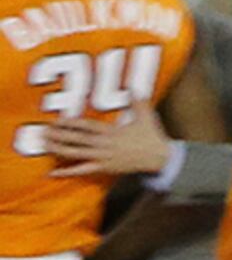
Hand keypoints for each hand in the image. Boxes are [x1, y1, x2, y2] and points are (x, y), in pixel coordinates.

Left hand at [49, 109, 169, 181]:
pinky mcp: (103, 168)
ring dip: (58, 150)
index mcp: (112, 132)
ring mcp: (102, 158)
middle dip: (60, 135)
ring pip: (76, 154)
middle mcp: (104, 145)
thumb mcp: (146, 116)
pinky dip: (67, 172)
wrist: (159, 158)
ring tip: (44, 145)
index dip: (72, 123)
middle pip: (77, 140)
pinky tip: (53, 172)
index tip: (58, 120)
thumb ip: (138, 101)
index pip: (87, 127)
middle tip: (43, 131)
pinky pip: (82, 171)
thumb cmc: (152, 137)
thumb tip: (133, 87)